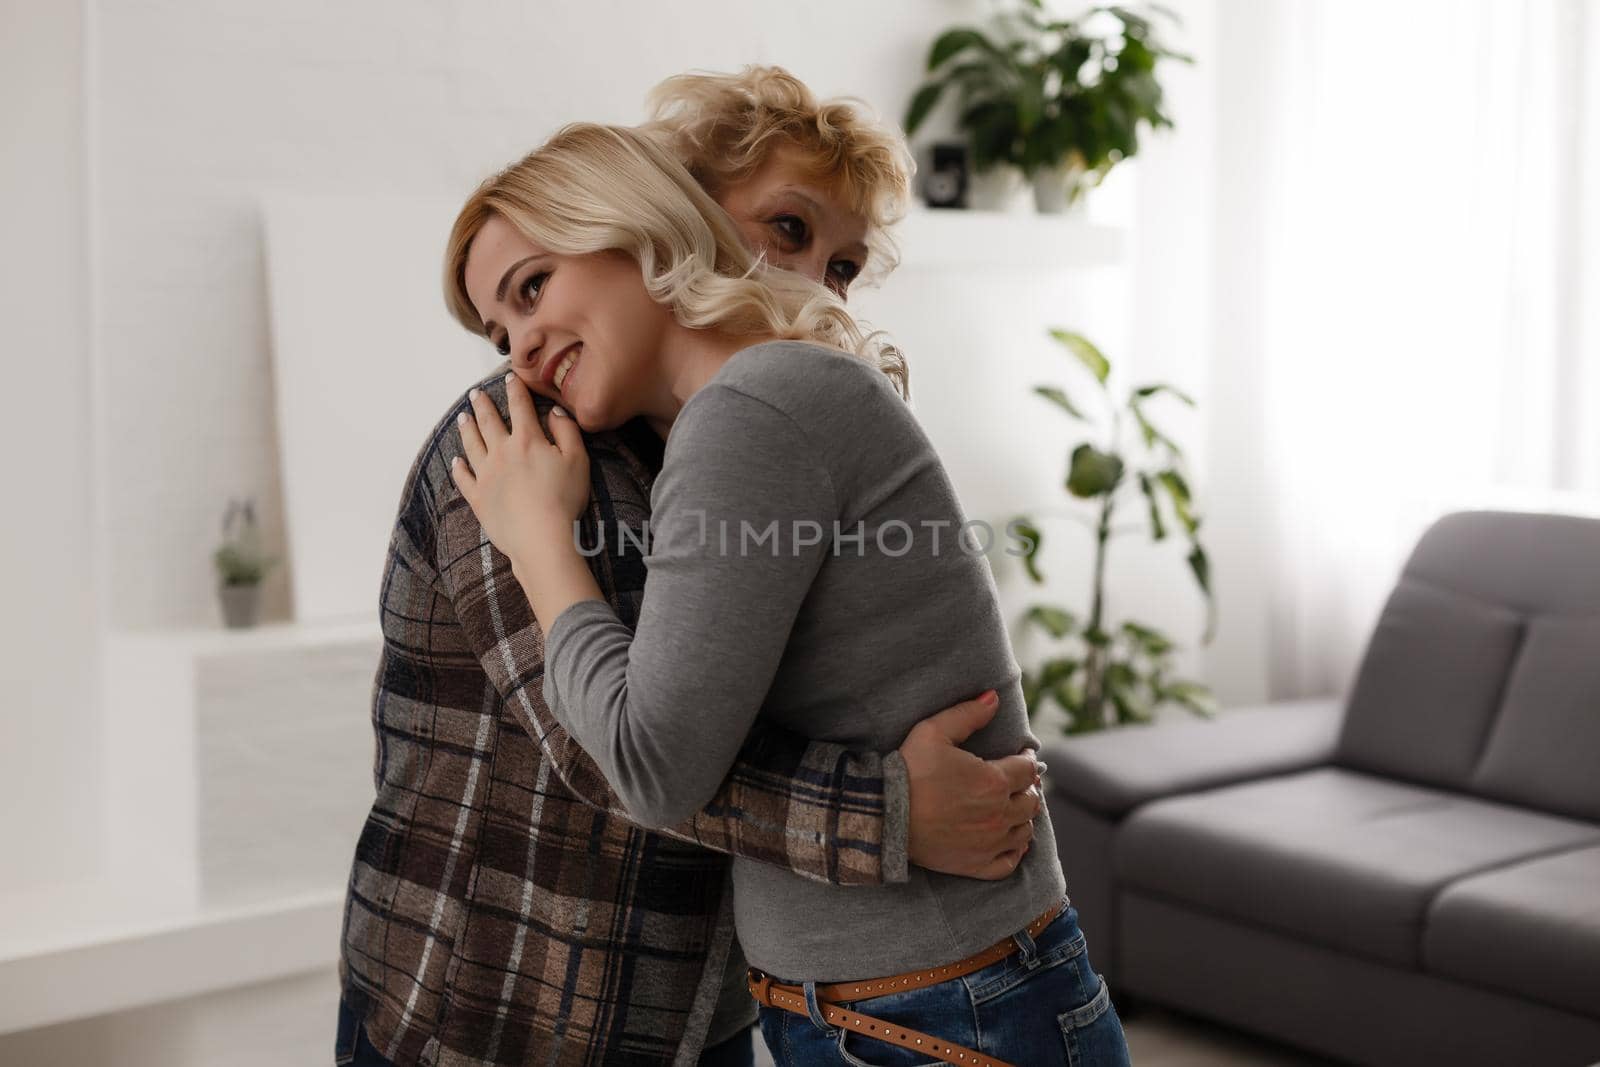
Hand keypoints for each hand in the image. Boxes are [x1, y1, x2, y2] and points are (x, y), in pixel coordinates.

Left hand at [451, 373, 589, 563]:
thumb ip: (567, 432)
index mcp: (527, 440)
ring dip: (466, 429)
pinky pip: (464, 479)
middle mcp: (501, 452)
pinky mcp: (479, 498)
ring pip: (472, 445)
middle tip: (475, 394)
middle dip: (483, 405)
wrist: (540, 537)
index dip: (515, 389)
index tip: (509, 377)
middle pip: (489, 422)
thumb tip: (554, 412)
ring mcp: (486, 475)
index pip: (519, 407)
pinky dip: (459, 468)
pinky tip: (456, 462)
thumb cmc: (564, 499)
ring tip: (462, 418)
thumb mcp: (578, 461)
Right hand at [900, 690, 1043, 879]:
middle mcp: (999, 814)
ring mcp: (990, 843)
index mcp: (993, 781)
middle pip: (1030, 801)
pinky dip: (1015, 850)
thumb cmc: (908, 771)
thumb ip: (967, 714)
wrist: (883, 816)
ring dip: (1022, 816)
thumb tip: (993, 697)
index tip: (1019, 758)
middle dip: (1026, 788)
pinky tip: (1010, 839)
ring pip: (1025, 830)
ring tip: (1011, 807)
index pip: (1027, 770)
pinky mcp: (977, 864)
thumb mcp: (933, 732)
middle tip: (1015, 782)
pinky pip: (1010, 861)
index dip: (1025, 760)